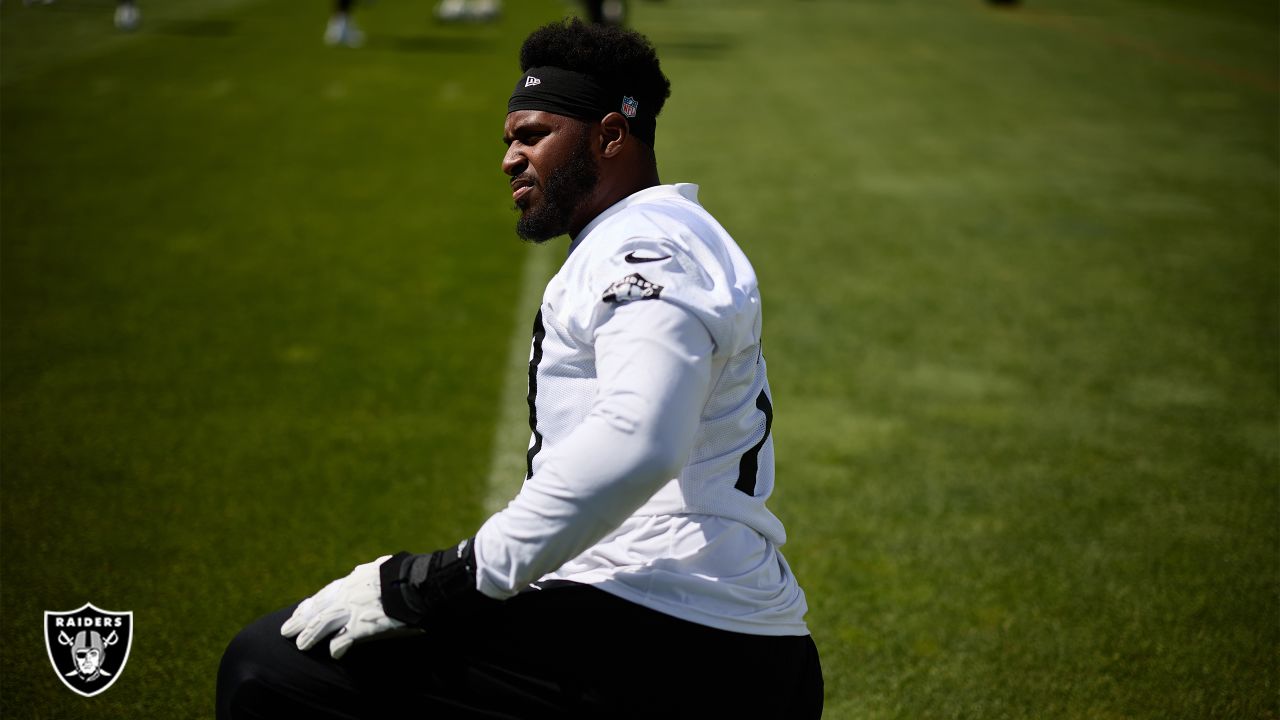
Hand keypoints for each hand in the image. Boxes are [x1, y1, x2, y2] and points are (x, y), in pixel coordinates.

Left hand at [280, 556, 409, 658]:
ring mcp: (353, 609)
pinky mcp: (362, 624)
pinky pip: (343, 638)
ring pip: (323, 623)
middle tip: (287, 631)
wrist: (415, 582)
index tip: (300, 611)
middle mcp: (348, 594)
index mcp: (354, 580)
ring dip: (311, 635)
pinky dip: (336, 647)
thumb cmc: (405, 574)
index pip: (326, 593)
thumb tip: (369, 570)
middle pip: (318, 608)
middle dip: (301, 620)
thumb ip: (373, 572)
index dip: (311, 604)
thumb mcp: (384, 567)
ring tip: (301, 646)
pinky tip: (333, 654)